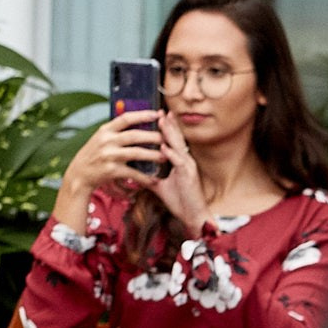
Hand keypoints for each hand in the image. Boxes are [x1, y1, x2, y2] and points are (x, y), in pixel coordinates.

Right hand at [60, 109, 164, 202]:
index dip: (143, 115)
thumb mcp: (101, 138)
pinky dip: (145, 177)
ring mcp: (109, 156)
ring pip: (137, 153)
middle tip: (167, 138)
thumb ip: (116, 131)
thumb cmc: (94, 154)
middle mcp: (106, 141)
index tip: (158, 114)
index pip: (126, 118)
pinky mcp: (111, 170)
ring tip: (165, 157)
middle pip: (134, 135)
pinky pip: (133, 173)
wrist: (79, 174)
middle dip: (153, 136)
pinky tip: (154, 179)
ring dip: (153, 155)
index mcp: (105, 130)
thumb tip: (139, 119)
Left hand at [149, 111, 213, 231]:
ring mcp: (188, 167)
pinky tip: (164, 147)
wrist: (192, 216)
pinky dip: (172, 154)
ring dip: (170, 134)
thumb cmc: (179, 200)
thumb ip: (150, 177)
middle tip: (161, 111)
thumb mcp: (161, 186)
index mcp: (180, 162)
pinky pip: (180, 163)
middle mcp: (186, 161)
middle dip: (168, 125)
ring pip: (179, 146)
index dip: (166, 129)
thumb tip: (136, 172)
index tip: (156, 117)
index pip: (172, 141)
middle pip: (176, 139)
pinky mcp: (189, 176)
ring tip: (162, 121)